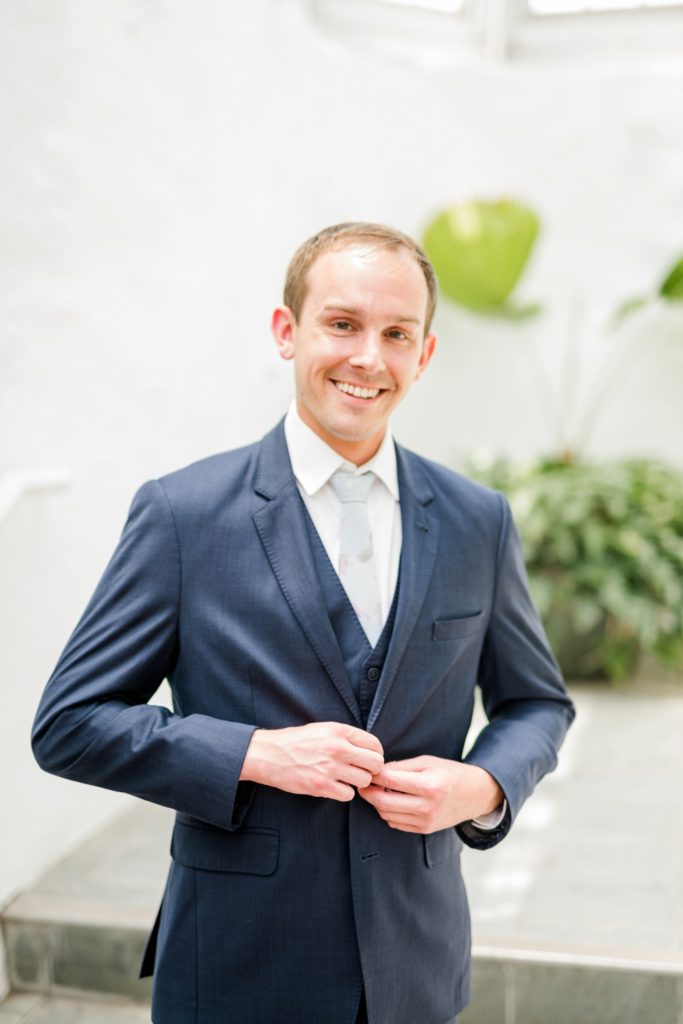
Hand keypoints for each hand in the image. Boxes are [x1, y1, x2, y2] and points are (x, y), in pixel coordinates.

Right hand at [240, 722, 383, 801]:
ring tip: (345, 779)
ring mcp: (330, 768)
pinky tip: (334, 786)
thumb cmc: (297, 742)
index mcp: (339, 731)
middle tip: (361, 772)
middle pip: (375, 764)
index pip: (375, 744)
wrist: (269, 754)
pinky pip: (349, 794)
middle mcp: (337, 748)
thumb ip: (346, 737)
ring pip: (364, 781)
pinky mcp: (321, 786)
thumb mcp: (323, 729)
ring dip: (357, 782)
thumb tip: (370, 750)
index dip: (375, 754)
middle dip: (371, 770)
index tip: (368, 760)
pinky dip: (344, 793)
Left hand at [358, 755, 502, 833]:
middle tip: (364, 783)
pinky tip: (391, 801)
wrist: (474, 795)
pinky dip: (388, 812)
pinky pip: (395, 823)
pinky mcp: (424, 830)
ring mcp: (425, 821)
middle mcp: (427, 807)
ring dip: (377, 803)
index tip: (368, 770)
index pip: (390, 780)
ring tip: (378, 790)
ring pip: (386, 814)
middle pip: (383, 802)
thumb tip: (378, 772)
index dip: (374, 775)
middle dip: (368, 792)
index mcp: (429, 786)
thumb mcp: (428, 762)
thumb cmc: (450, 773)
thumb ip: (402, 767)